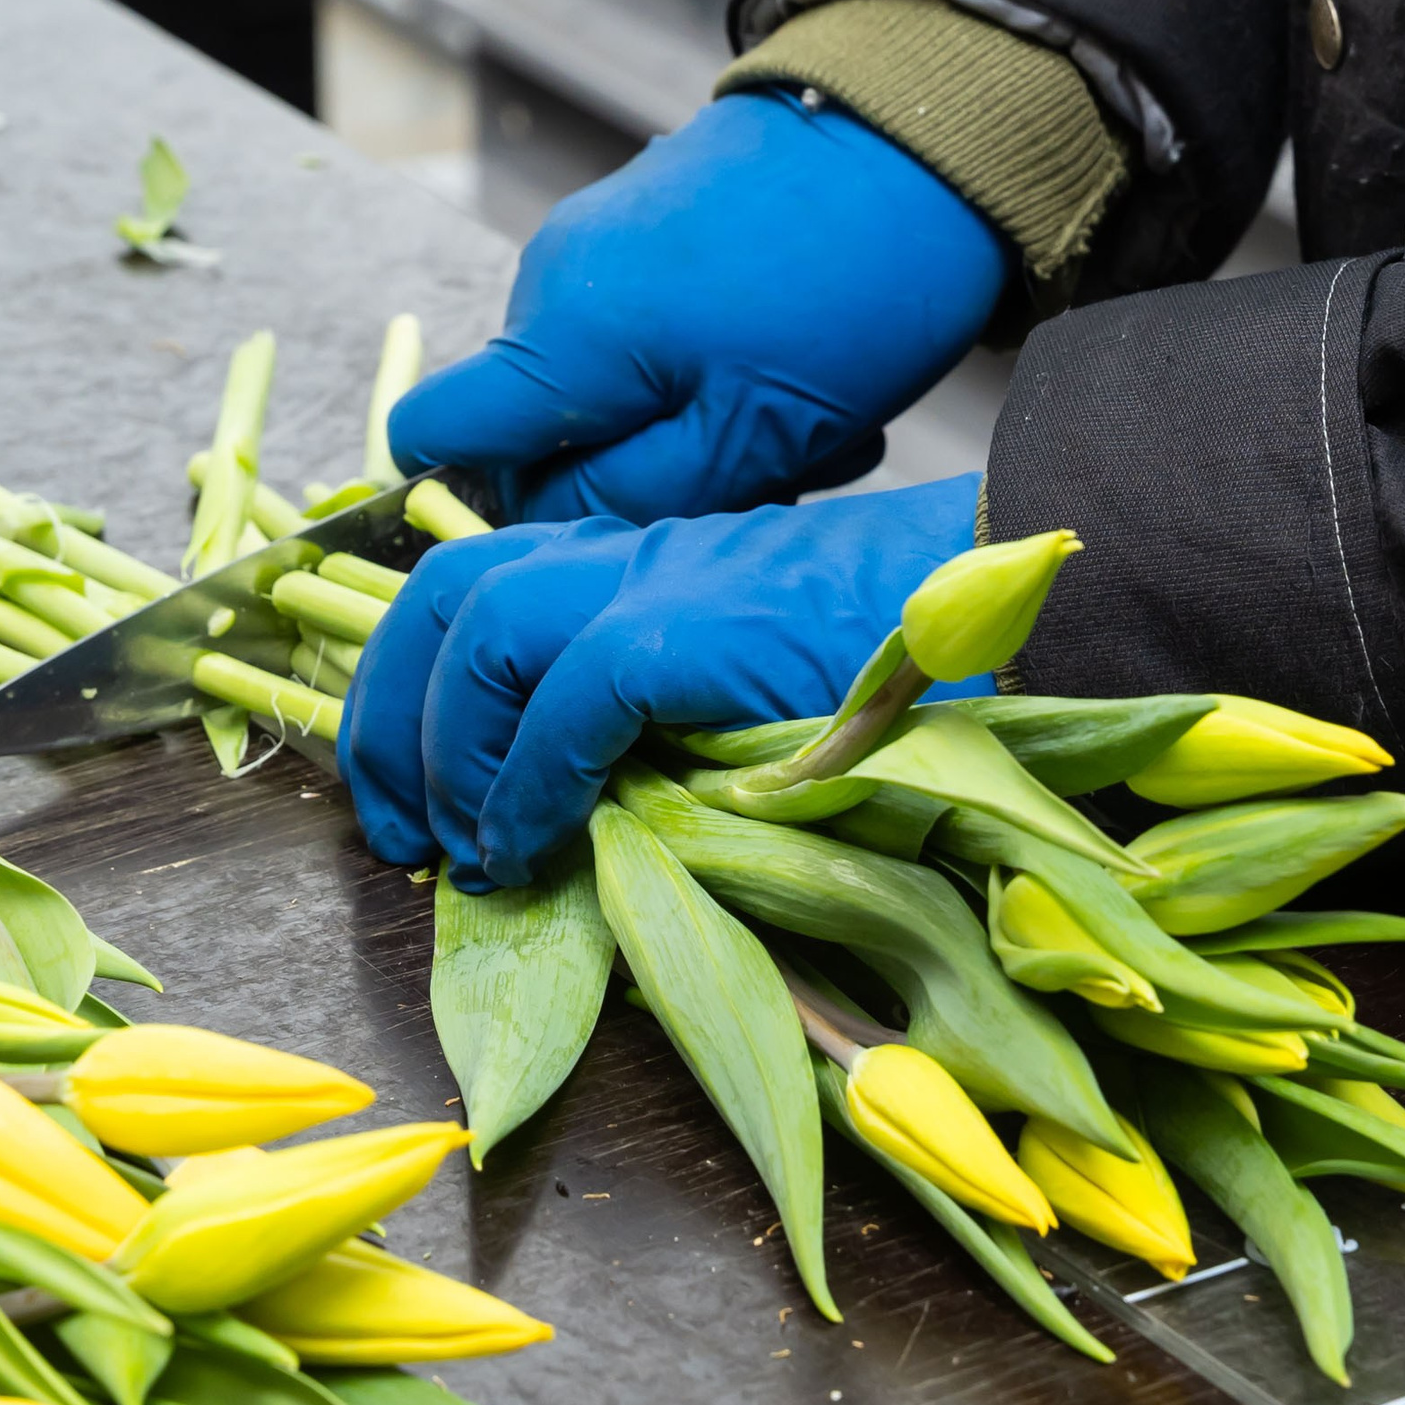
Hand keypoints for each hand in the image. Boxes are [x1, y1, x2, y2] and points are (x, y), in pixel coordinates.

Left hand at [342, 475, 982, 886]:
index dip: (415, 685)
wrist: (1012, 609)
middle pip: (449, 595)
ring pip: (482, 625)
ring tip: (459, 848)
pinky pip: (566, 693)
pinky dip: (527, 775)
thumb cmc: (908, 668)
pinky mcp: (694, 627)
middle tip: (395, 826)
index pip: (479, 590)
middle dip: (393, 713)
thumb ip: (662, 726)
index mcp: (642, 566)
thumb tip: (582, 820)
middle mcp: (634, 556)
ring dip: (447, 747)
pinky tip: (529, 842)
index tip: (409, 789)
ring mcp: (663, 579)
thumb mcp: (748, 693)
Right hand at [388, 89, 1007, 520]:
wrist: (930, 134)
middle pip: (542, 429)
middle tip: (767, 479)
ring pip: (614, 394)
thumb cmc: (853, 291)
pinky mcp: (653, 226)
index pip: (434, 434)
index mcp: (560, 333)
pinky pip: (656, 342)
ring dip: (703, 436)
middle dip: (640, 479)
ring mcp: (604, 244)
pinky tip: (811, 379)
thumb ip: (628, 497)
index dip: (471, 503)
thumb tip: (540, 526)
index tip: (576, 535)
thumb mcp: (751, 436)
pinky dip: (724, 381)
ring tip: (814, 426)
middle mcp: (556, 279)